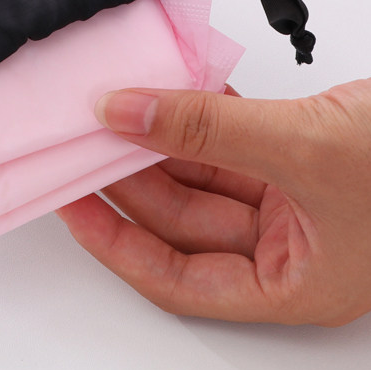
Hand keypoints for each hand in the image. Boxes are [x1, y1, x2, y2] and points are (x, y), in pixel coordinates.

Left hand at [56, 77, 370, 325]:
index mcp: (293, 282)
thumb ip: (204, 130)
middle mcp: (289, 245)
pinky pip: (230, 138)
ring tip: (110, 108)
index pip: (178, 279)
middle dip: (130, 179)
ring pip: (202, 173)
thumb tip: (120, 111)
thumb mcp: (301, 147)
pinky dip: (199, 113)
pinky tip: (168, 88)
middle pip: (183, 218)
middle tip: (80, 140)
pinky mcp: (298, 151)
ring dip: (159, 139)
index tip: (68, 206)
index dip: (118, 244)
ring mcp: (293, 196)